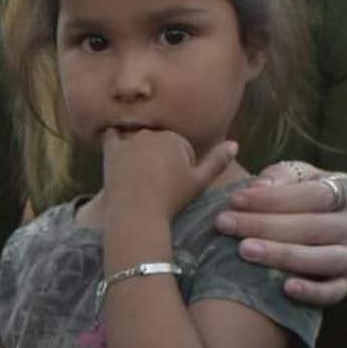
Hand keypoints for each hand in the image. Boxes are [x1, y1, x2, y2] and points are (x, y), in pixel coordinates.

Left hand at [102, 129, 237, 218]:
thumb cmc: (171, 200)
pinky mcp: (111, 151)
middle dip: (161, 157)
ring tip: (140, 175)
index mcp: (174, 137)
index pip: (180, 146)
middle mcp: (151, 133)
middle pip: (158, 142)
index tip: (175, 182)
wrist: (137, 214)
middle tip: (158, 182)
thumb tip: (235, 144)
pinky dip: (115, 140)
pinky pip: (111, 138)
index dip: (181, 164)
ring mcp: (129, 141)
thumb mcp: (200, 182)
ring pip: (138, 140)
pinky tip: (118, 150)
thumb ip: (218, 161)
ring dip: (140, 151)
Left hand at [214, 161, 346, 304]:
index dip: (272, 198)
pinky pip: (332, 292)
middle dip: (264, 225)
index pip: (311, 194)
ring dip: (282, 255)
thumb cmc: (301, 197)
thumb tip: (258, 187)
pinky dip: (312, 293)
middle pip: (311, 226)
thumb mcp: (294, 177)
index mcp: (346, 190)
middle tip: (225, 224)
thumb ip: (278, 177)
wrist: (325, 229)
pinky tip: (286, 288)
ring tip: (245, 251)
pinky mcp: (346, 283)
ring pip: (321, 259)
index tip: (234, 200)